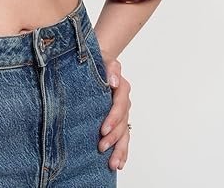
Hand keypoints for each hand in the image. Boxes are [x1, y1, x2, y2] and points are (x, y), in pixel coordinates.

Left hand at [99, 55, 130, 170]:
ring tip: (113, 164)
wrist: (98, 63)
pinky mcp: (119, 122)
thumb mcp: (104, 60)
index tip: (103, 130)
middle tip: (102, 147)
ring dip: (120, 149)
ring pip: (125, 134)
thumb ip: (110, 69)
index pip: (120, 105)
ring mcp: (123, 114)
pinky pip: (124, 138)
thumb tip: (113, 82)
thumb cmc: (100, 62)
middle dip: (114, 137)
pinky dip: (122, 151)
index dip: (113, 118)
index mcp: (122, 88)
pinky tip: (119, 163)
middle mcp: (124, 103)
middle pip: (123, 123)